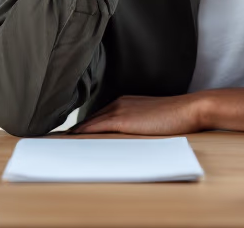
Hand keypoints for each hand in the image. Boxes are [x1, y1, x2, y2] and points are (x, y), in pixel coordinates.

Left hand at [68, 93, 207, 135]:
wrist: (189, 109)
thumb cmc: (176, 116)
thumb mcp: (152, 119)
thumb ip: (137, 124)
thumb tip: (127, 136)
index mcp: (124, 102)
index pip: (97, 117)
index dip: (82, 127)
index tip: (69, 136)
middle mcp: (118, 103)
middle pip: (89, 119)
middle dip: (73, 130)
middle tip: (55, 140)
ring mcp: (119, 110)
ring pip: (88, 123)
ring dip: (73, 133)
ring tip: (57, 142)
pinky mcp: (121, 119)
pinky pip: (94, 128)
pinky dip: (80, 134)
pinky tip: (70, 140)